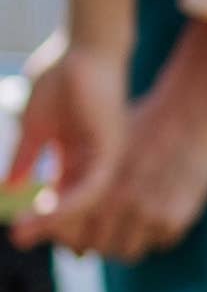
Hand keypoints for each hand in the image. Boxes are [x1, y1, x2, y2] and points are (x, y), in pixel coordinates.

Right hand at [9, 37, 125, 245]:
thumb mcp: (34, 127)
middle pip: (71, 204)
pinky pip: (93, 186)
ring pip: (83, 202)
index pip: (58, 193)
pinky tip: (49, 213)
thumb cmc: (59, 79)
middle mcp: (91, 160)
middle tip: (19, 241)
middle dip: (45, 224)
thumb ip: (25, 158)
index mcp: (73, 154)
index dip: (39, 213)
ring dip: (54, 219)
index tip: (18, 230)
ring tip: (25, 232)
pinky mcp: (112, 150)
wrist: (81, 50)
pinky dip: (71, 201)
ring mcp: (104, 157)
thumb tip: (9, 187)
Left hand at [55, 20, 206, 260]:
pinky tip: (157, 214)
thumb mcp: (102, 148)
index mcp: (93, 184)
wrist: (189, 116)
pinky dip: (154, 236)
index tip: (66, 237)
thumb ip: (76, 178)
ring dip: (123, 244)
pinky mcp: (175, 219)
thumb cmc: (143, 127)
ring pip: (125, 253)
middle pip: (95, 247)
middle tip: (98, 234)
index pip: (65, 229)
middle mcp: (117, 202)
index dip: (62, 236)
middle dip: (93, 244)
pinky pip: (158, 244)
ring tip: (128, 227)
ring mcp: (147, 213)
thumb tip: (51, 205)